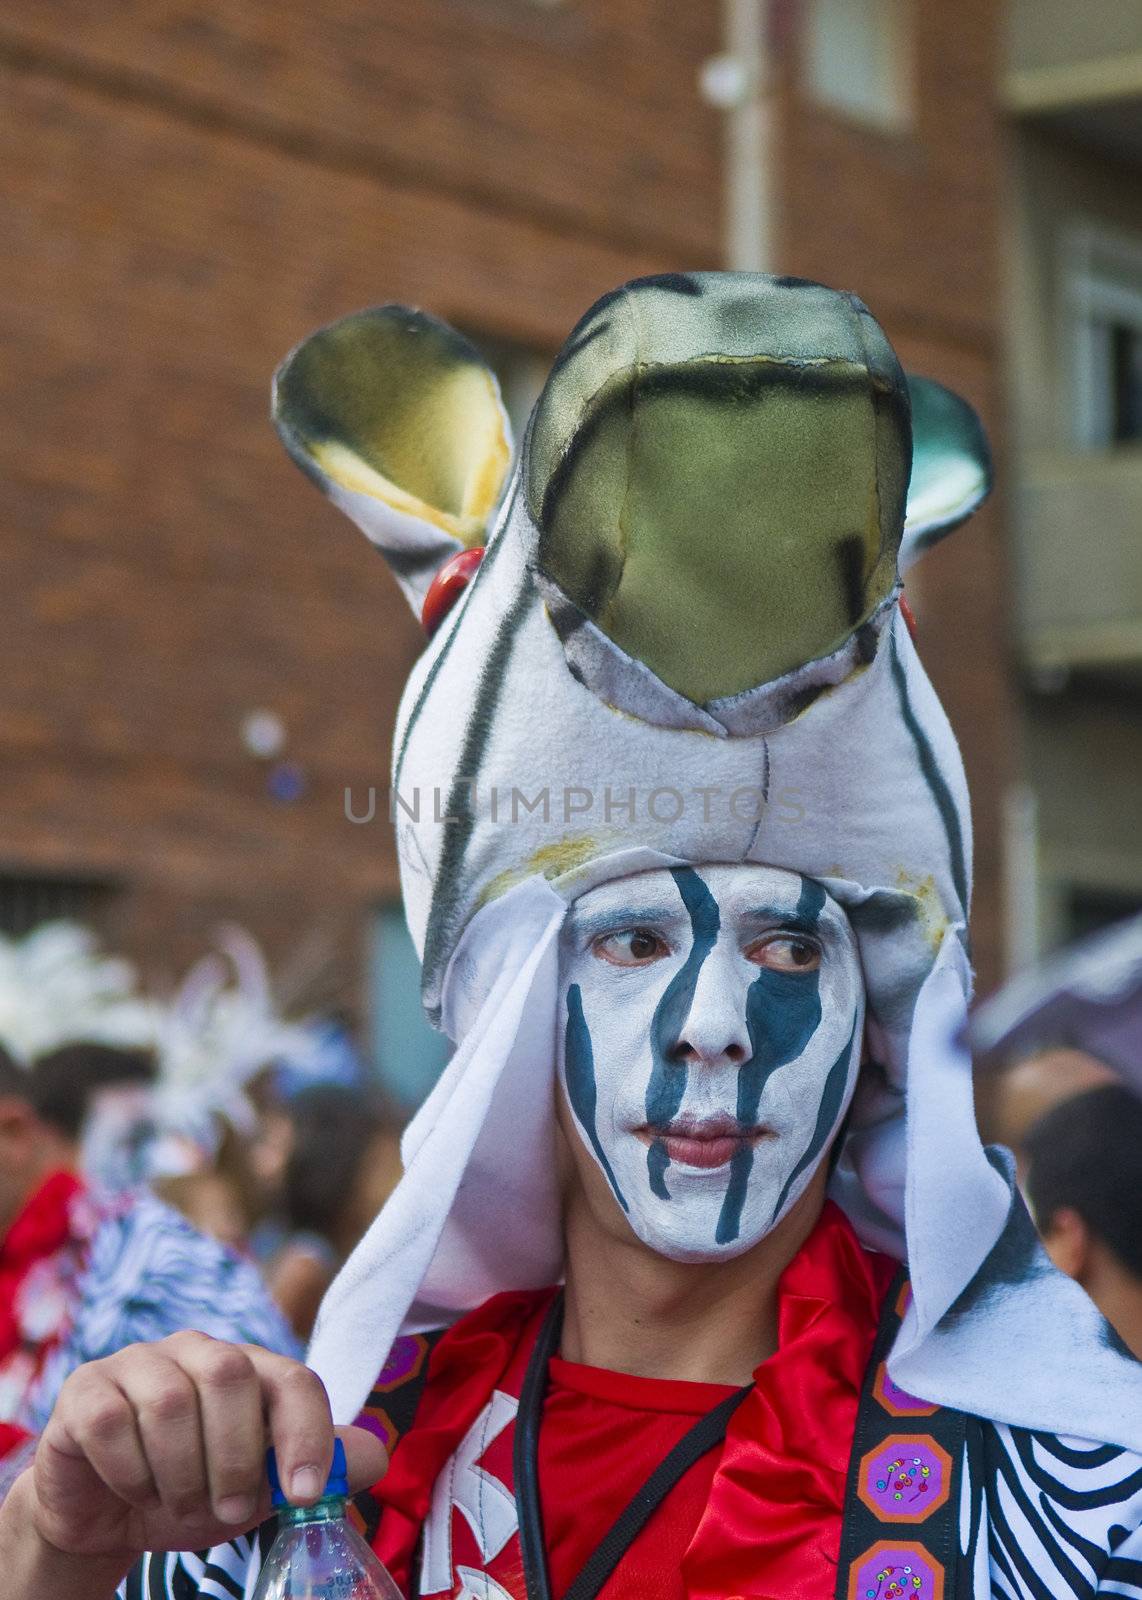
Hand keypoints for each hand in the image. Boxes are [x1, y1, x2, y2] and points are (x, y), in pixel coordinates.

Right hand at [25, 1331, 388, 1564]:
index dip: (306, 1434)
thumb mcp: (261, 1489)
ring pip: (170, 1402)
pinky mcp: (87, 1388)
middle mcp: (198, 1350)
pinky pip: (112, 1422)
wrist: (108, 1515)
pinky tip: (134, 1489)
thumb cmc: (196, 1490)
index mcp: (251, 1368)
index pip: (295, 1379)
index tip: (302, 1493)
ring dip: (180, 1474)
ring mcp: (139, 1362)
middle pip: (232, 1375)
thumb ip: (318, 1468)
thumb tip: (375, 1456)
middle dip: (235, 1457)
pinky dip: (130, 1472)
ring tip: (180, 1505)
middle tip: (226, 1509)